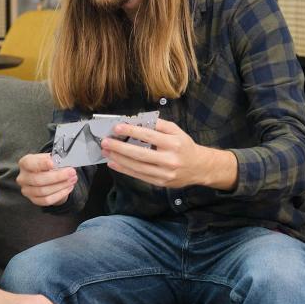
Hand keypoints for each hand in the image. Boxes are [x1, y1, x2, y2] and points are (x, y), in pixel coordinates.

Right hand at [17, 152, 77, 206]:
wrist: (45, 175)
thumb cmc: (47, 165)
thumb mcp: (49, 158)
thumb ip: (54, 159)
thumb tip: (63, 163)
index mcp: (25, 163)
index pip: (30, 164)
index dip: (42, 164)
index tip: (53, 164)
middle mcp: (23, 177)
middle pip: (38, 180)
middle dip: (57, 177)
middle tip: (71, 173)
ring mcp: (26, 190)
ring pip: (43, 191)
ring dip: (60, 186)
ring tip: (72, 180)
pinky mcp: (33, 200)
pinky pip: (46, 200)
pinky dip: (59, 195)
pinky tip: (67, 188)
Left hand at [101, 119, 236, 189]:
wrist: (199, 167)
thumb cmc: (184, 146)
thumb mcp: (176, 131)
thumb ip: (158, 125)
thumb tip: (136, 121)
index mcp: (173, 144)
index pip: (149, 136)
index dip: (131, 131)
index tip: (116, 127)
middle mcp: (169, 160)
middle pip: (140, 154)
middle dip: (120, 147)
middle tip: (105, 142)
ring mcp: (164, 173)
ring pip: (137, 167)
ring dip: (119, 159)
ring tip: (106, 152)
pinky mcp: (160, 182)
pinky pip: (139, 176)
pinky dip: (125, 170)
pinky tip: (114, 163)